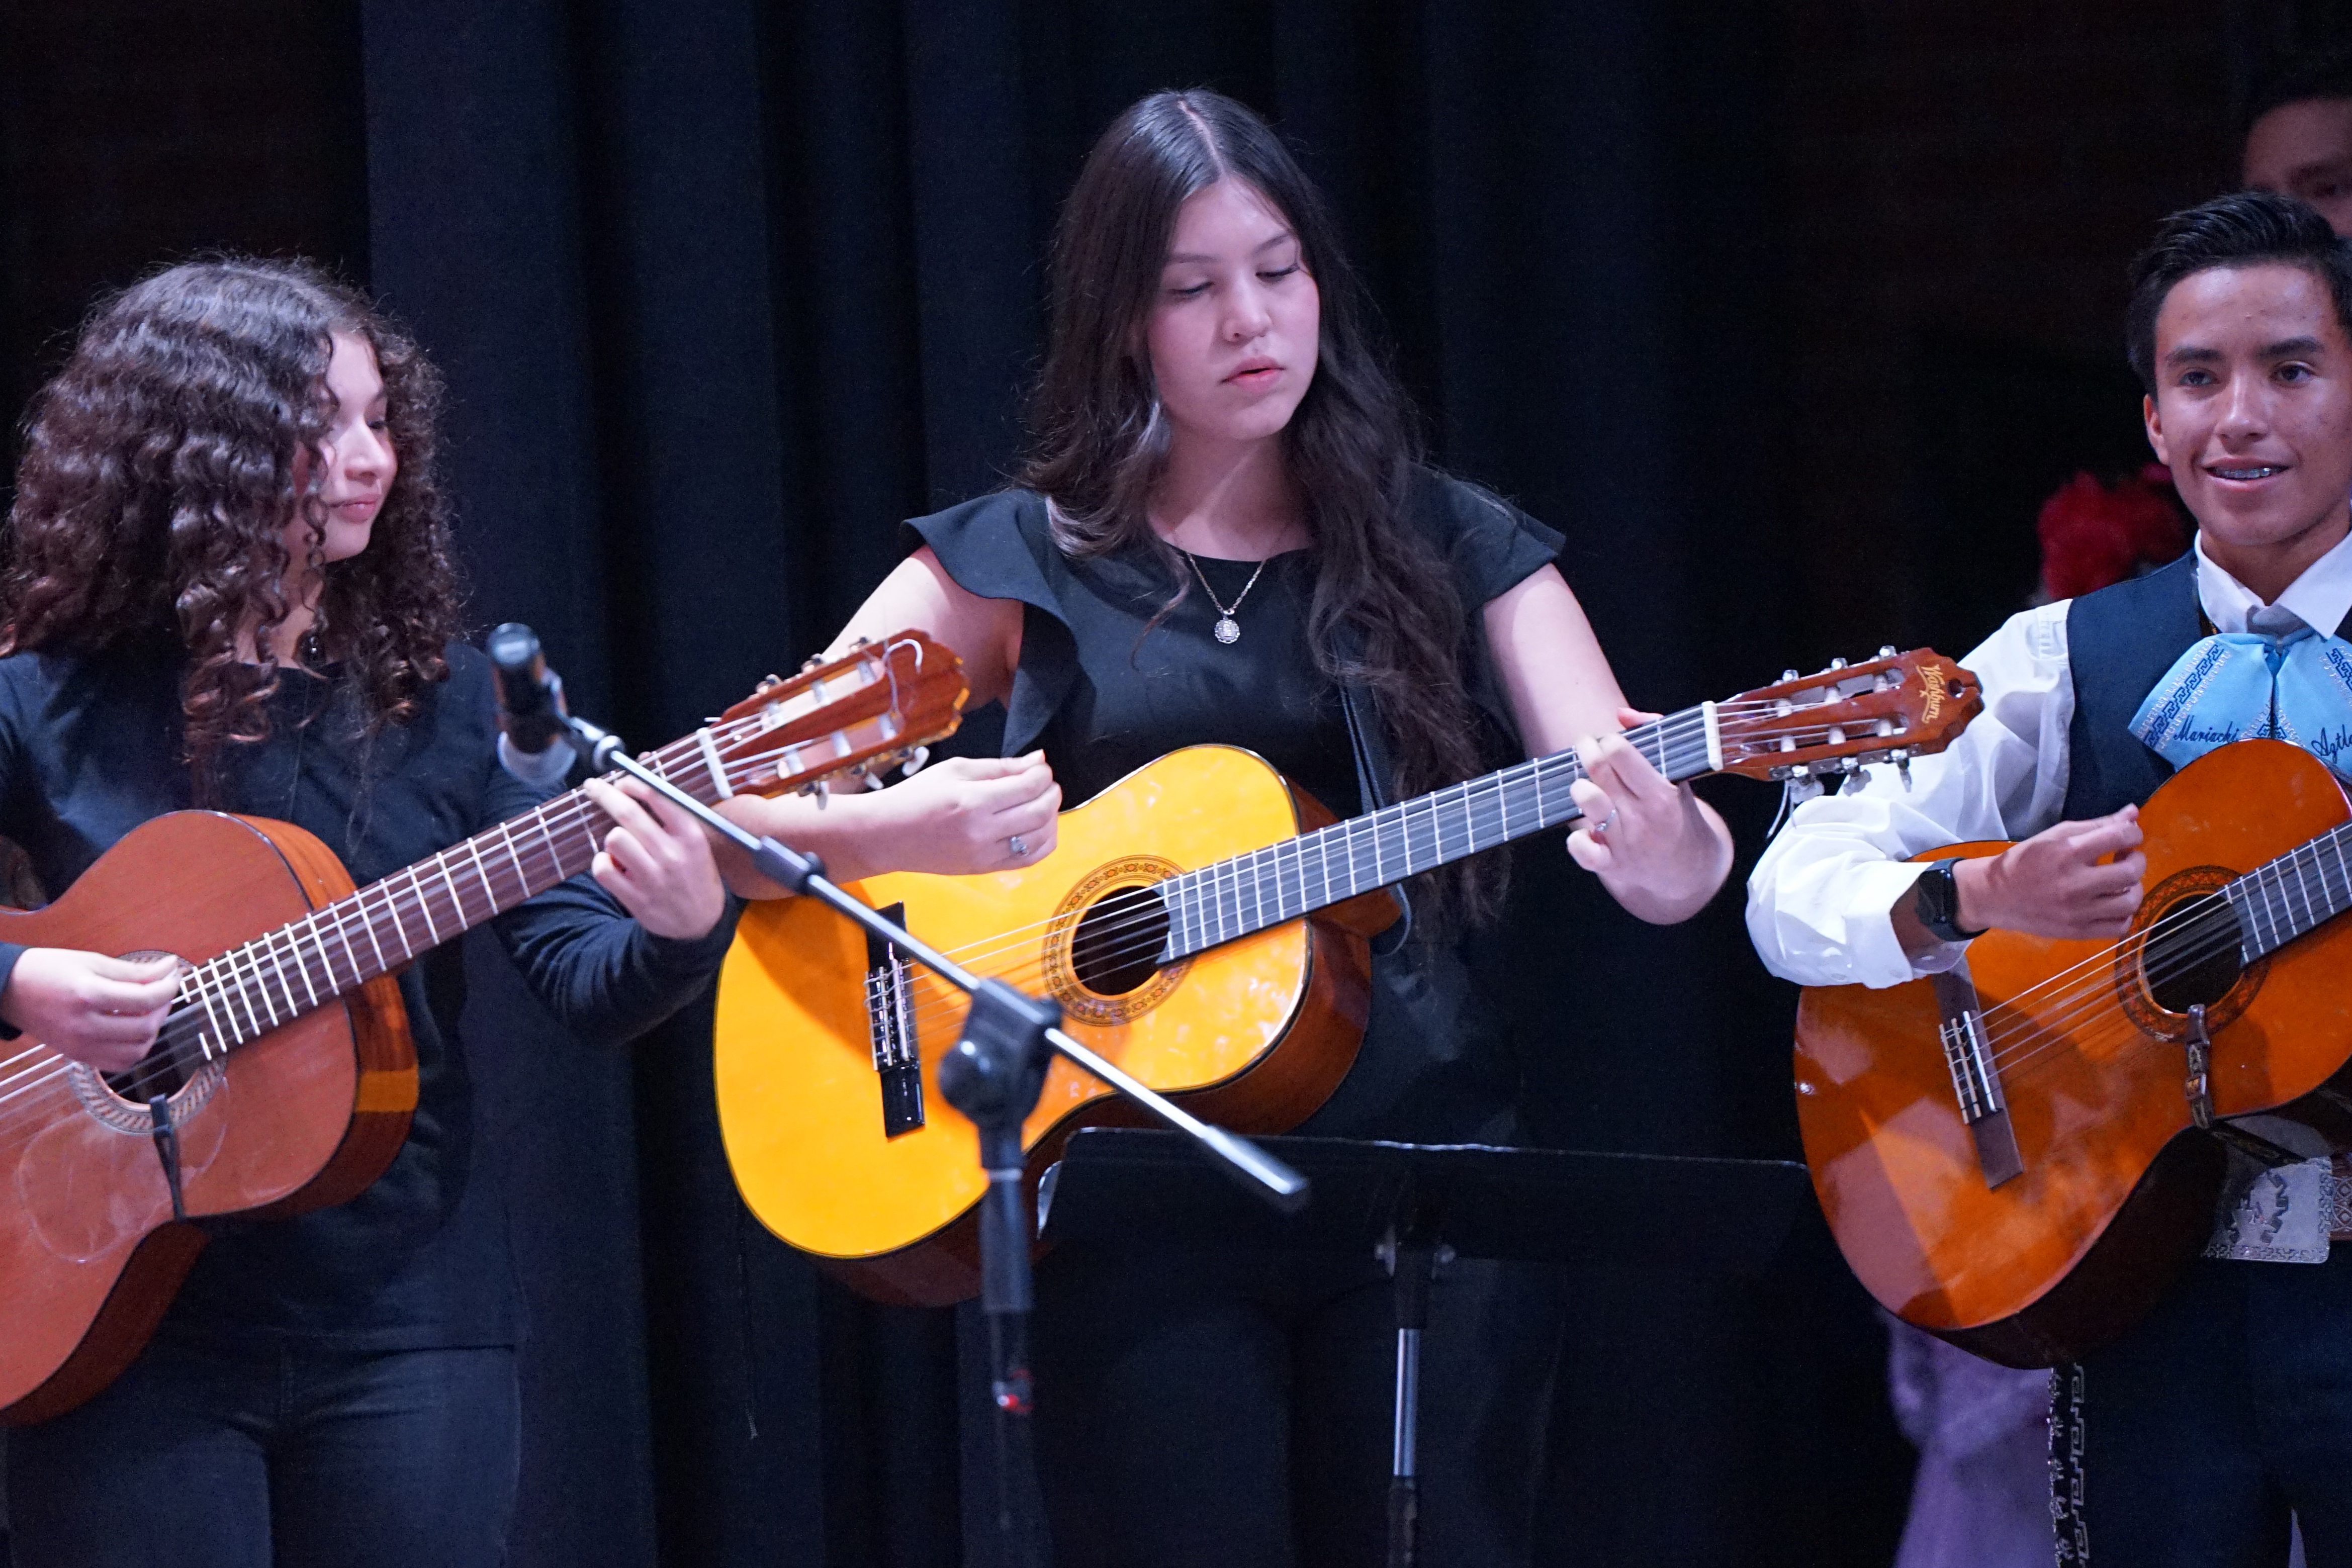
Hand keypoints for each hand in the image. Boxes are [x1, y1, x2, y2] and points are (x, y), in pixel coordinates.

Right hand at [0, 949, 180, 1071]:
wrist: (8, 991)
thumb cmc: (47, 970)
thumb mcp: (90, 961)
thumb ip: (133, 971)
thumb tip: (169, 968)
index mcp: (87, 995)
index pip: (145, 998)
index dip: (168, 986)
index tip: (174, 973)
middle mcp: (84, 1025)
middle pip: (144, 1027)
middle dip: (164, 1006)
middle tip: (164, 989)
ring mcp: (80, 1045)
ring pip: (137, 1050)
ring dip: (153, 1030)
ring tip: (151, 1009)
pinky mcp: (77, 1056)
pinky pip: (119, 1063)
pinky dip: (136, 1049)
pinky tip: (136, 1029)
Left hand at [584, 777, 728, 939]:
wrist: (700, 924)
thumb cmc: (695, 875)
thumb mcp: (697, 844)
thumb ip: (672, 817)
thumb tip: (637, 784)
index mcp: (691, 836)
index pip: (657, 796)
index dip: (632, 783)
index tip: (621, 781)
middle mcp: (672, 854)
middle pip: (628, 813)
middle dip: (605, 794)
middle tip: (593, 787)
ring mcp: (653, 878)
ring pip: (613, 839)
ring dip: (611, 839)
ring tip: (621, 846)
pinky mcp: (636, 898)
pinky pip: (603, 869)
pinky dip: (602, 863)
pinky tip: (614, 865)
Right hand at [849, 752, 1062, 875]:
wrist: (887, 835)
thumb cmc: (917, 796)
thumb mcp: (956, 770)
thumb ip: (1001, 766)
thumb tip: (1038, 759)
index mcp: (973, 801)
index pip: (1029, 786)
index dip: (1042, 774)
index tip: (1039, 767)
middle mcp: (982, 831)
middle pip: (1041, 812)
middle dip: (1051, 792)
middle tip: (1044, 783)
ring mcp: (985, 855)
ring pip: (1041, 839)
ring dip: (1051, 817)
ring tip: (1041, 802)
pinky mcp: (985, 869)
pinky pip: (1029, 859)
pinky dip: (1042, 842)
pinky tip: (1037, 827)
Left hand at [1564, 708, 1735, 924]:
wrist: (1689, 869)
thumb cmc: (1677, 813)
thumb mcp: (1677, 776)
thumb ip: (1654, 735)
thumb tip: (1622, 714)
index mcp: (1661, 793)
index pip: (1622, 754)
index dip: (1610, 742)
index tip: (1609, 742)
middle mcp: (1642, 818)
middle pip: (1600, 772)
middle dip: (1586, 750)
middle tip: (1586, 746)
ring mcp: (1626, 843)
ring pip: (1589, 803)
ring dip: (1579, 788)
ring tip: (1583, 785)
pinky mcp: (1611, 865)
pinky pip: (1583, 851)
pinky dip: (1576, 840)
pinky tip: (1585, 829)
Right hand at [1955, 805, 2144, 940]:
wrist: (1994, 896)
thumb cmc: (2024, 861)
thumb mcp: (2055, 835)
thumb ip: (2096, 825)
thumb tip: (2133, 813)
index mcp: (2066, 853)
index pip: (2119, 837)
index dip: (2133, 833)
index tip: (2127, 836)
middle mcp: (2074, 884)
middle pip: (2130, 872)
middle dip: (2136, 859)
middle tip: (2126, 857)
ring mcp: (2077, 912)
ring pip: (2130, 902)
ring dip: (2134, 887)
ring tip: (2121, 881)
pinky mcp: (2078, 932)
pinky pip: (2119, 927)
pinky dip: (2124, 914)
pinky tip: (2113, 903)